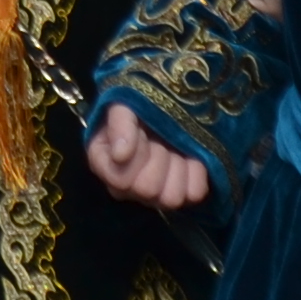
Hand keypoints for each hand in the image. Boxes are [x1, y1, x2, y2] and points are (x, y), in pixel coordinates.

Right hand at [88, 104, 214, 211]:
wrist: (164, 101)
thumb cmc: (139, 102)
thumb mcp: (124, 102)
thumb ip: (119, 125)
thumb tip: (121, 155)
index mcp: (104, 164)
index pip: (121, 180)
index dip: (137, 154)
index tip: (141, 131)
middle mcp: (125, 187)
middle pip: (147, 190)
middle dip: (158, 157)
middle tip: (159, 137)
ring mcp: (154, 195)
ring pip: (171, 198)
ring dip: (177, 166)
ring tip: (174, 147)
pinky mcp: (182, 193)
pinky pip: (194, 193)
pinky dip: (196, 171)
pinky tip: (189, 156)